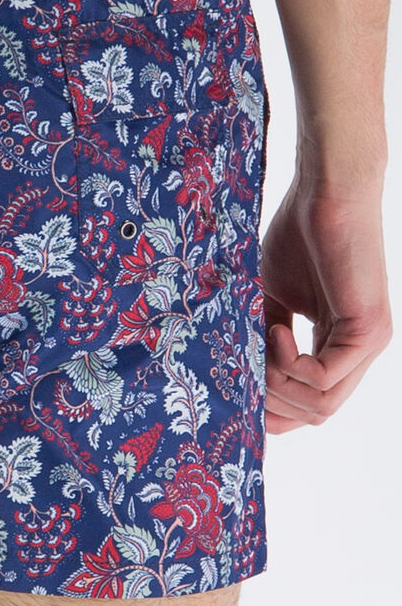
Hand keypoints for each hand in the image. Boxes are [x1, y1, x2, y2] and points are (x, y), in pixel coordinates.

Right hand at [261, 171, 391, 433]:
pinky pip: (322, 379)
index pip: (311, 404)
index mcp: (339, 345)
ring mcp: (369, 345)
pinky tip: (276, 330)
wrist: (326, 192)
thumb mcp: (271, 299)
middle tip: (243, 367)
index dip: (273, 411)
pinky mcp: (369, 331)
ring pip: (322, 405)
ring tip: (260, 343)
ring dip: (278, 384)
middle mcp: (359, 352)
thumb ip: (263, 341)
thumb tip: (237, 380)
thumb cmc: (299, 234)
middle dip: (271, 402)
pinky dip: (290, 364)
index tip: (237, 393)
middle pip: (316, 413)